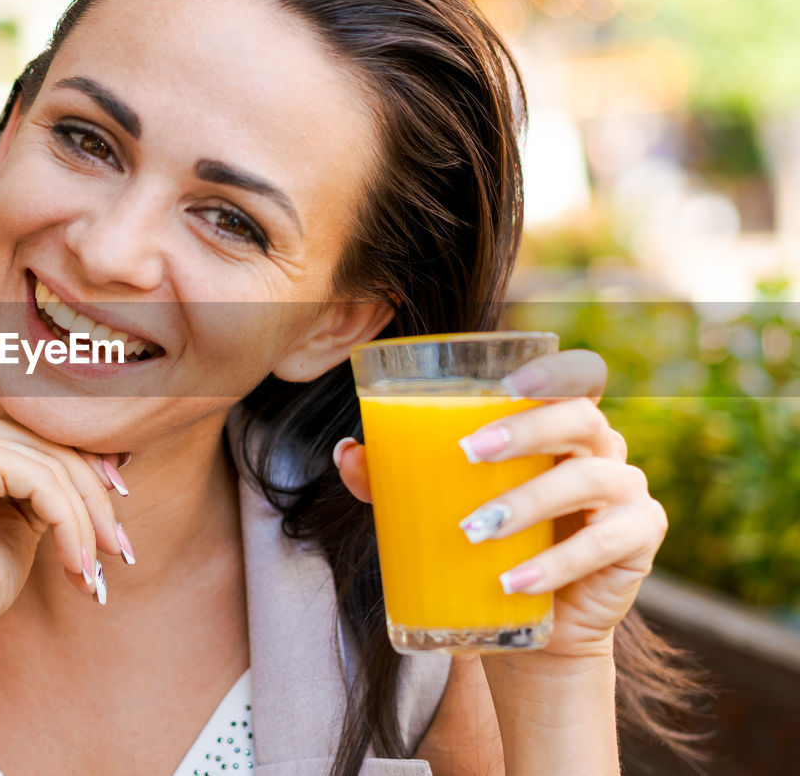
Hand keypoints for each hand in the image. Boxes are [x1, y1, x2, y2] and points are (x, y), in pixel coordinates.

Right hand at [0, 400, 130, 641]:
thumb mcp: (21, 510)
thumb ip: (50, 474)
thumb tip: (114, 451)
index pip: (32, 424)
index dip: (81, 457)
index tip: (120, 493)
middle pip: (44, 439)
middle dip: (92, 491)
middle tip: (118, 541)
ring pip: (50, 463)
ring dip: (87, 517)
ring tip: (98, 563)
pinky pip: (44, 483)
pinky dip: (71, 526)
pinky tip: (76, 566)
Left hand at [334, 349, 667, 658]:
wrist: (528, 617)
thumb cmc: (487, 541)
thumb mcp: (441, 502)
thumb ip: (395, 475)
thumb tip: (348, 452)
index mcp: (560, 423)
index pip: (577, 375)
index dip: (554, 370)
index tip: (510, 382)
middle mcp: (602, 447)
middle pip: (580, 417)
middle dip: (526, 429)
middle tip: (469, 452)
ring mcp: (628, 491)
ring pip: (589, 479)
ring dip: (529, 502)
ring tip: (474, 529)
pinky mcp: (640, 540)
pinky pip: (605, 544)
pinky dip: (555, 564)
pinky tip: (513, 580)